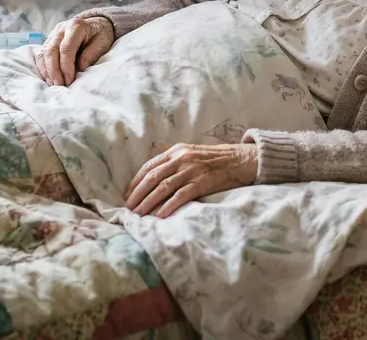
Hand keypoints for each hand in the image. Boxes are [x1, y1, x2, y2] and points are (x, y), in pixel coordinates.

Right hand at [34, 16, 115, 85]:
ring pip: (43, 53)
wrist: (94, 24)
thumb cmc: (99, 34)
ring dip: (46, 71)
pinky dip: (43, 68)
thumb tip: (81, 67)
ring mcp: (53, 34)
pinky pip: (40, 55)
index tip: (69, 80)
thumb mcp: (103, 42)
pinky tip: (48, 79)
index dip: (66, 66)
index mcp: (76, 26)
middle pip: (51, 50)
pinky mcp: (48, 41)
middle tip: (59, 85)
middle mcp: (61, 29)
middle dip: (54, 70)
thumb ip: (92, 53)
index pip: (66, 48)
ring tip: (53, 84)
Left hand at [125, 143, 258, 217]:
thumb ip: (174, 162)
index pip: (149, 166)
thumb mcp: (191, 154)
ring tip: (138, 215)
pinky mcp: (201, 183)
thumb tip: (154, 178)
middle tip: (127, 208)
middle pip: (152, 178)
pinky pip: (180, 196)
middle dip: (137, 194)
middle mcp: (181, 159)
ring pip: (162, 188)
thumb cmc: (214, 159)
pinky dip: (168, 206)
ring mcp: (191, 171)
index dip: (135, 182)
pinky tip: (159, 216)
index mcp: (176, 151)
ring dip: (148, 203)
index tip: (127, 194)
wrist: (239, 159)